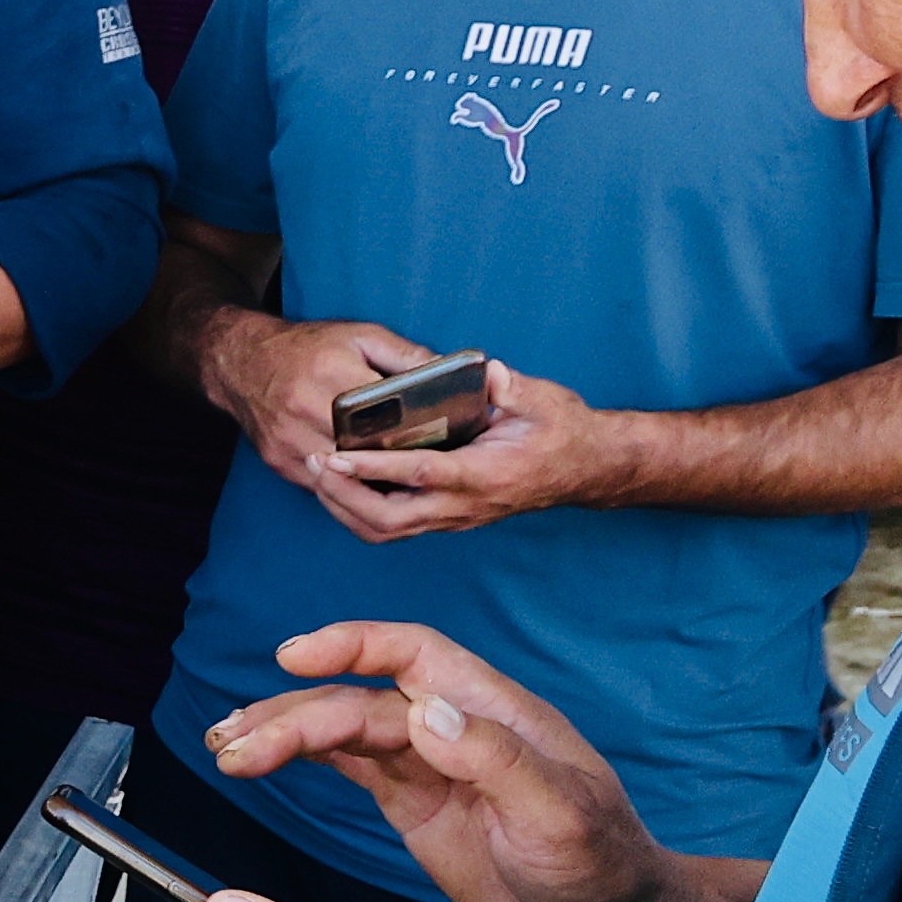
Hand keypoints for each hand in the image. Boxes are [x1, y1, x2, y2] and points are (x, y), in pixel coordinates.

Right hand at [202, 618, 678, 901]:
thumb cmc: (600, 864)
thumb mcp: (559, 814)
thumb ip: (493, 758)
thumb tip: (423, 710)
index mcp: (493, 712)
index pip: (413, 654)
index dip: (352, 645)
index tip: (294, 659)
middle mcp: (454, 726)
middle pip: (359, 698)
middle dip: (293, 715)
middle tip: (236, 746)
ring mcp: (430, 763)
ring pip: (343, 729)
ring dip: (282, 733)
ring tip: (226, 749)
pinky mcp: (413, 800)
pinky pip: (348, 764)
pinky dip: (301, 758)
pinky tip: (255, 760)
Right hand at [203, 309, 527, 527]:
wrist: (241, 363)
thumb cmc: (307, 346)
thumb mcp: (361, 336)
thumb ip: (406, 355)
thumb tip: (451, 374)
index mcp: (331, 375)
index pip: (384, 414)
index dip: (414, 431)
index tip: (441, 439)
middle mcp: (306, 411)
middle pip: (366, 451)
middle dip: (398, 461)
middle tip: (431, 468)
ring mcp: (290, 441)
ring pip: (344, 475)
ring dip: (373, 481)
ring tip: (405, 482)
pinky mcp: (279, 462)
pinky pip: (322, 484)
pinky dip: (347, 485)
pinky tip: (370, 484)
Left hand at [298, 357, 626, 539]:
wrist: (586, 467)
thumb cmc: (563, 429)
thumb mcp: (541, 399)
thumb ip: (508, 386)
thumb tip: (483, 371)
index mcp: (484, 474)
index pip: (418, 474)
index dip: (374, 467)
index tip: (335, 454)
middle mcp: (465, 506)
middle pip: (388, 519)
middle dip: (344, 494)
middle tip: (314, 460)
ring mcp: (455, 519)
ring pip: (386, 530)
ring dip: (345, 507)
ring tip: (317, 472)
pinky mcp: (448, 520)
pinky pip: (394, 527)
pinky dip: (360, 512)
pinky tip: (341, 486)